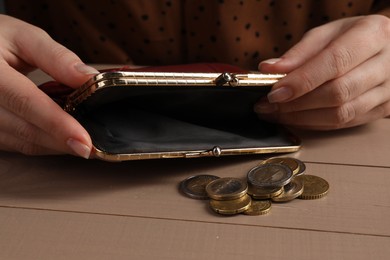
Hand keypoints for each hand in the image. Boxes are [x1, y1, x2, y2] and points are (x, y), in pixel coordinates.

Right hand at [0, 15, 98, 156]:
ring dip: (55, 146)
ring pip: (22, 142)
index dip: (58, 124)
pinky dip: (43, 144)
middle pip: (25, 129)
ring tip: (83, 144)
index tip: (84, 141)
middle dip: (62, 142)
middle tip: (93, 148)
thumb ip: (57, 58)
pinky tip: (62, 140)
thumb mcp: (25, 37)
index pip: (26, 102)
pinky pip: (16, 144)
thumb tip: (90, 79)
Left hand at [255, 14, 389, 129]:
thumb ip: (298, 53)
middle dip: (296, 104)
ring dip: (301, 118)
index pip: (334, 62)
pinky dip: (314, 124)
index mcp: (373, 34)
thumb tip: (268, 69)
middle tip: (267, 105)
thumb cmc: (352, 38)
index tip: (274, 93)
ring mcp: (387, 90)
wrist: (386, 48)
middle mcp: (386, 63)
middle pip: (337, 93)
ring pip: (341, 113)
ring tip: (275, 113)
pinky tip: (294, 119)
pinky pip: (344, 123)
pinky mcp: (382, 109)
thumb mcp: (326, 34)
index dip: (301, 81)